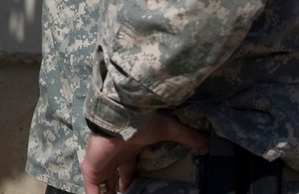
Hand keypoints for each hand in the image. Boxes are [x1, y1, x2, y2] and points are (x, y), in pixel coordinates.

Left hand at [81, 112, 209, 193]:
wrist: (121, 112)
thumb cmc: (140, 119)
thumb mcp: (167, 128)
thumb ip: (186, 136)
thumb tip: (206, 140)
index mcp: (126, 149)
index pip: (127, 170)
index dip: (129, 182)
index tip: (136, 190)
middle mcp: (113, 157)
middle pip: (113, 180)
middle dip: (118, 190)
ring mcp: (101, 163)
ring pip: (102, 187)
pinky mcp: (92, 168)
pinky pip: (92, 189)